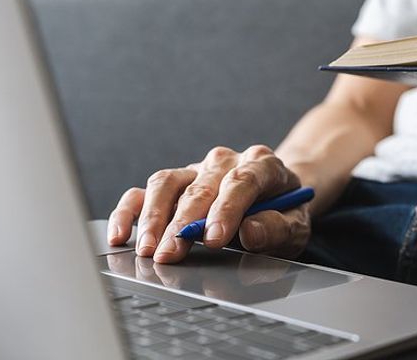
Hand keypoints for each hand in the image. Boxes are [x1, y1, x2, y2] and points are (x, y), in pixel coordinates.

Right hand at [106, 144, 311, 262]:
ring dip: (154, 218)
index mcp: (262, 164)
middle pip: (200, 186)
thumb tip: (251, 232)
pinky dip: (129, 211)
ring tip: (148, 249)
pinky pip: (145, 191)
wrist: (276, 194)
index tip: (214, 239)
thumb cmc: (284, 212)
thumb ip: (278, 227)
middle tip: (171, 254)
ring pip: (167, 183)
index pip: (242, 181)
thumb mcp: (296, 225)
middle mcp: (225, 161)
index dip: (226, 210)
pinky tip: (121, 234)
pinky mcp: (175, 182)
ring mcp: (197, 169)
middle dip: (183, 223)